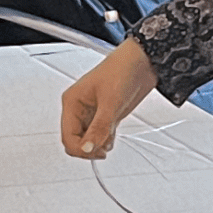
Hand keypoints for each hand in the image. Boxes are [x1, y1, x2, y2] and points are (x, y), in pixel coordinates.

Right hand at [60, 37, 158, 157]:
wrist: (144, 61)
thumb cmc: (123, 70)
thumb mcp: (110, 102)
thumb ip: (99, 128)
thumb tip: (88, 148)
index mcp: (72, 102)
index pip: (67, 136)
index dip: (80, 148)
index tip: (95, 152)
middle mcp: (78, 109)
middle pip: (75, 140)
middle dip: (88, 148)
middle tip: (103, 150)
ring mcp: (90, 113)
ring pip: (86, 140)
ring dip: (98, 145)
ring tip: (110, 139)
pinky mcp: (103, 116)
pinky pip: (97, 136)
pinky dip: (105, 141)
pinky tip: (112, 137)